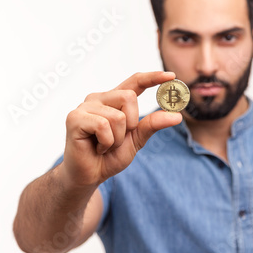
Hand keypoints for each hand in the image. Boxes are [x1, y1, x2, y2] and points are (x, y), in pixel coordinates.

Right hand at [60, 71, 181, 187]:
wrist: (89, 176)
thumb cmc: (110, 156)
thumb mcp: (137, 139)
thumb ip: (152, 125)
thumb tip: (177, 116)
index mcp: (114, 100)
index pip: (135, 81)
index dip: (153, 77)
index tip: (172, 76)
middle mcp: (99, 98)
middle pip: (129, 96)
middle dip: (131, 123)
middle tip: (119, 139)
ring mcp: (85, 107)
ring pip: (118, 116)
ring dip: (118, 138)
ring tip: (105, 145)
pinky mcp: (75, 118)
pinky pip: (103, 126)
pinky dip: (106, 143)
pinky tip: (97, 148)